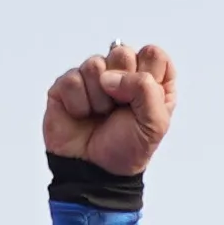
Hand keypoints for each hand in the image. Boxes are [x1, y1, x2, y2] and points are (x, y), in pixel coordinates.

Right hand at [43, 42, 174, 175]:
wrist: (95, 172)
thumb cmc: (127, 149)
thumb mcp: (155, 124)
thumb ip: (146, 90)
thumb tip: (110, 76)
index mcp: (149, 81)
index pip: (153, 54)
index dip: (148, 75)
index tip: (142, 102)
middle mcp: (122, 74)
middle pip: (123, 52)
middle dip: (122, 84)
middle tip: (119, 108)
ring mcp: (94, 78)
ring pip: (95, 64)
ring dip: (99, 98)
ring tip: (100, 115)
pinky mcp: (68, 85)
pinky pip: (72, 79)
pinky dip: (79, 104)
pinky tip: (82, 116)